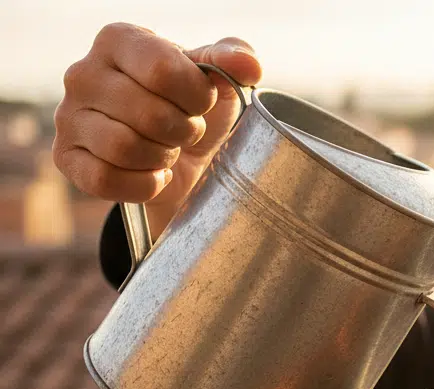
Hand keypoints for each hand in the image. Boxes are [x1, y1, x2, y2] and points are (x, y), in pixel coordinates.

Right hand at [52, 23, 262, 237]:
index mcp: (118, 41)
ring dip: (163, 157)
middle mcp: (83, 73)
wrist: (184, 162)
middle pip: (148, 113)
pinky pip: (105, 178)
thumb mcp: (219, 81)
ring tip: (170, 150)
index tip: (202, 104)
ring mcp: (68, 116)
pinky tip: (154, 174)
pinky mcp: (67, 158)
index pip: (162, 69)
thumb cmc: (194, 111)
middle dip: (184, 131)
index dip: (196, 97)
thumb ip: (235, 59)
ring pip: (124, 147)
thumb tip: (248, 67)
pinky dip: (144, 184)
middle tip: (188, 132)